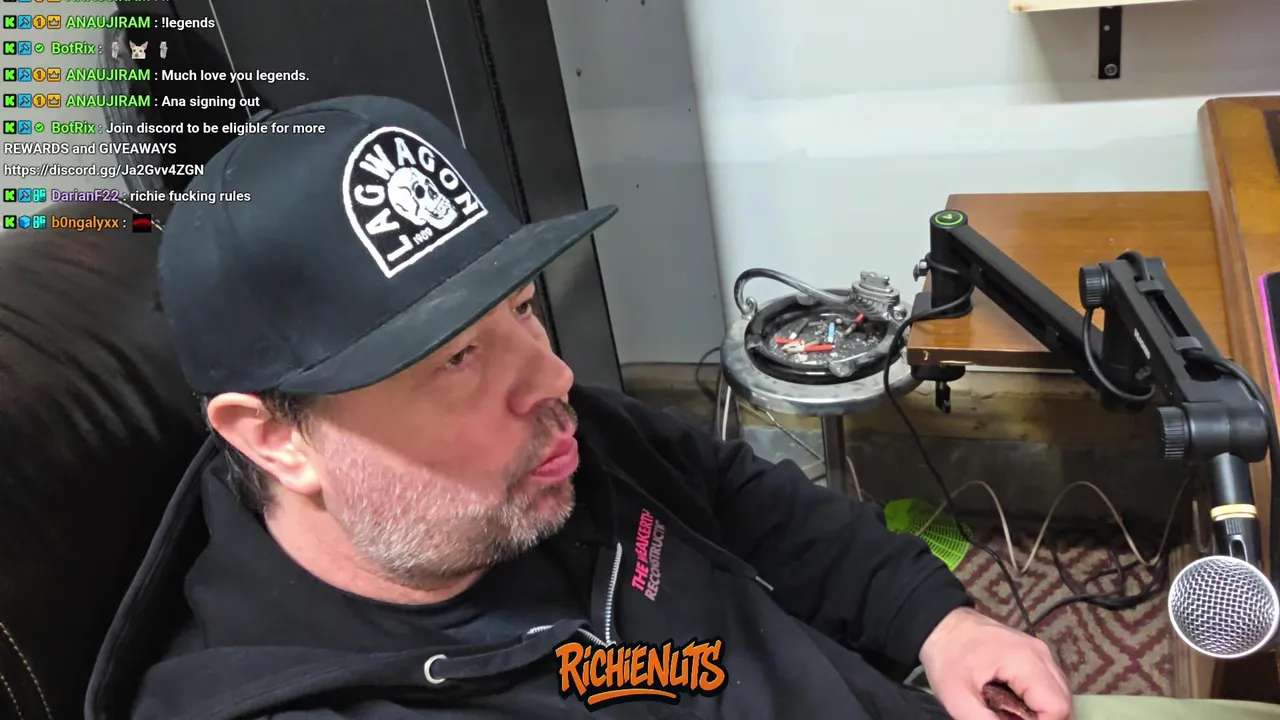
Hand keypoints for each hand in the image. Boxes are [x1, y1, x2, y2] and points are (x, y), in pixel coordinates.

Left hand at [918, 607, 1073, 719]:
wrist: (941, 625)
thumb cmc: (947, 657)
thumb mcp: (958, 698)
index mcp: (1026, 661)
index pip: (1057, 707)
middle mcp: (1042, 655)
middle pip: (1064, 703)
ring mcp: (1041, 653)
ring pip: (1059, 695)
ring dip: (1041, 714)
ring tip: (1010, 715)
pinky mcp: (1035, 655)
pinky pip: (1049, 686)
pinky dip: (1038, 703)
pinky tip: (1015, 706)